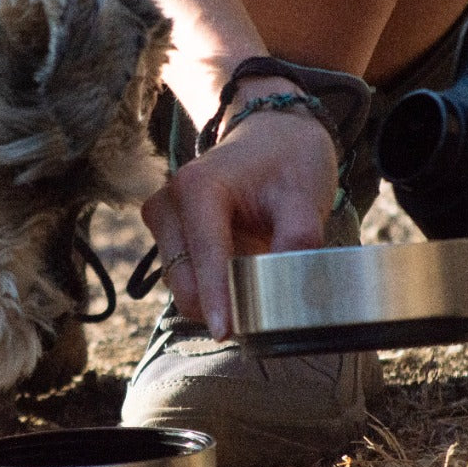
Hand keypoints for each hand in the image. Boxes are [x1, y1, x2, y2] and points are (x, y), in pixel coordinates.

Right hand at [140, 96, 338, 338]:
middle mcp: (168, 204)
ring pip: (181, 287)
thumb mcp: (305, 195)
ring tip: (257, 285)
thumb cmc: (289, 161)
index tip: (226, 333)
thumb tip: (287, 291)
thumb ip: (297, 240)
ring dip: (216, 300)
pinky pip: (185, 281)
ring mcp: (162, 221)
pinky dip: (212, 291)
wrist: (271, 134)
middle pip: (184, 281)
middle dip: (219, 306)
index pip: (205, 256)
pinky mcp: (167, 237)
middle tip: (264, 316)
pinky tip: (242, 276)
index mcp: (197, 188)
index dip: (218, 298)